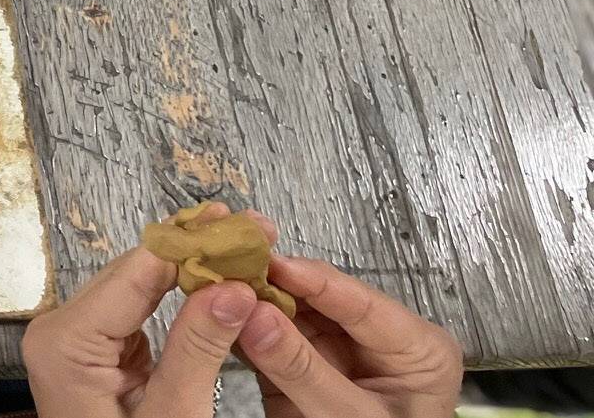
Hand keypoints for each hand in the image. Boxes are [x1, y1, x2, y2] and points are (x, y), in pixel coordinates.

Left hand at [22, 204, 264, 417]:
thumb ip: (199, 349)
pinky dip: (181, 297)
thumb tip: (234, 287)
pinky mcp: (97, 351)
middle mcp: (61, 329)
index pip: (136, 271)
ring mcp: (77, 338)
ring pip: (141, 286)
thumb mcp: (172, 416)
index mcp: (65, 339)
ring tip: (244, 246)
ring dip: (194, 268)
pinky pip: (141, 311)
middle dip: (198, 248)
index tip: (241, 222)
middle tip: (254, 227)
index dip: (193, 241)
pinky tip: (218, 283)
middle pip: (137, 271)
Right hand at [239, 255, 461, 417]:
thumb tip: (256, 318)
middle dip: (274, 283)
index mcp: (417, 350)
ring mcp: (335, 351)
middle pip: (321, 299)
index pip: (362, 302)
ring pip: (289, 310)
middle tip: (234, 266)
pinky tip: (217, 310)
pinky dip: (241, 325)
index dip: (314, 280)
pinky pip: (268, 335)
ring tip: (218, 282)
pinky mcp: (301, 363)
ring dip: (252, 298)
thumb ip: (306, 371)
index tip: (274, 263)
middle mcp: (375, 342)